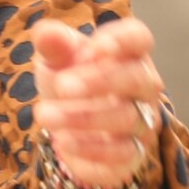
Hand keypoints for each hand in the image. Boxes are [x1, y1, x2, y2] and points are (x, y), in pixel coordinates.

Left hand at [33, 17, 165, 188]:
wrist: (65, 130)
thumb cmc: (67, 85)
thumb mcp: (56, 62)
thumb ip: (54, 46)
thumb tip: (43, 32)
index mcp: (130, 54)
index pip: (139, 39)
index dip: (121, 41)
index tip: (93, 49)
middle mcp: (144, 87)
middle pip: (136, 78)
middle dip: (99, 81)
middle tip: (62, 85)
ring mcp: (142, 121)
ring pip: (126, 118)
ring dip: (84, 118)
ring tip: (46, 116)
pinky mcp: (131, 155)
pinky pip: (120, 155)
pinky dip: (90, 150)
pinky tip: (63, 144)